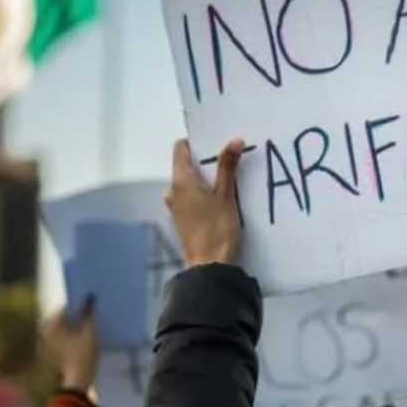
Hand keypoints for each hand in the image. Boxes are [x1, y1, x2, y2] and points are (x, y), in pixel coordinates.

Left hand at [41, 299, 98, 391]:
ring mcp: (49, 342)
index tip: (92, 302)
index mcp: (52, 323)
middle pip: (66, 317)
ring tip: (92, 322)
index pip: (66, 307)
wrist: (78, 379)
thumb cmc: (83, 353)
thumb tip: (90, 296)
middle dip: (78, 313)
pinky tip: (86, 336)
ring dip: (77, 324)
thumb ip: (89, 311)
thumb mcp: (89, 329)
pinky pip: (66, 336)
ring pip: (66, 327)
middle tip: (93, 310)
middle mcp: (47, 330)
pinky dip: (74, 334)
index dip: (80, 303)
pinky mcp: (55, 351)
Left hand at [165, 138, 245, 266]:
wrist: (209, 266)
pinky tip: (222, 198)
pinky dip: (204, 192)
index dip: (197, 142)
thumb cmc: (216, 229)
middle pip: (186, 165)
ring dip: (207, 178)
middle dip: (206, 161)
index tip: (216, 143)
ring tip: (230, 179)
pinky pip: (191, 196)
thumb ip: (228, 166)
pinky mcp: (182, 218)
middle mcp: (172, 190)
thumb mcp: (226, 195)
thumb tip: (234, 140)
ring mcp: (175, 206)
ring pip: (190, 182)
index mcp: (180, 180)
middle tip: (229, 159)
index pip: (181, 148)